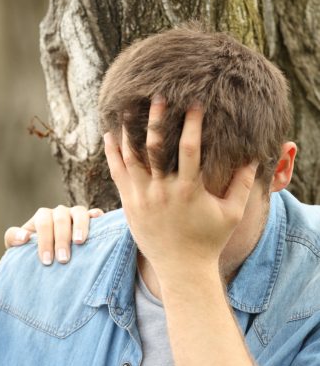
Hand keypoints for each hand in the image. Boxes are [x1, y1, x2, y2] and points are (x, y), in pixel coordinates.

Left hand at [4, 205, 103, 264]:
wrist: (46, 255)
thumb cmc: (30, 250)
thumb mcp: (16, 245)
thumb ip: (13, 238)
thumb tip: (24, 237)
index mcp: (43, 217)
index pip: (43, 222)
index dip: (44, 240)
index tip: (45, 261)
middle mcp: (59, 213)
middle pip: (61, 218)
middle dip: (61, 239)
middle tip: (62, 259)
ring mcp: (75, 215)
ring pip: (79, 213)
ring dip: (79, 226)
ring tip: (79, 242)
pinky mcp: (90, 220)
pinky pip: (95, 214)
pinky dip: (97, 216)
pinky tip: (99, 222)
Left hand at [103, 97, 257, 280]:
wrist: (180, 269)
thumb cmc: (209, 240)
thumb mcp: (231, 213)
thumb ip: (243, 184)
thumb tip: (255, 155)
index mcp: (188, 190)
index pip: (189, 149)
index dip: (192, 124)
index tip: (193, 102)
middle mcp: (162, 192)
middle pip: (155, 148)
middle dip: (155, 120)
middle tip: (156, 95)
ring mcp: (142, 198)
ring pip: (130, 158)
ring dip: (128, 131)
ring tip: (127, 107)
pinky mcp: (129, 205)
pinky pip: (117, 174)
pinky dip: (112, 153)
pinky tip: (109, 135)